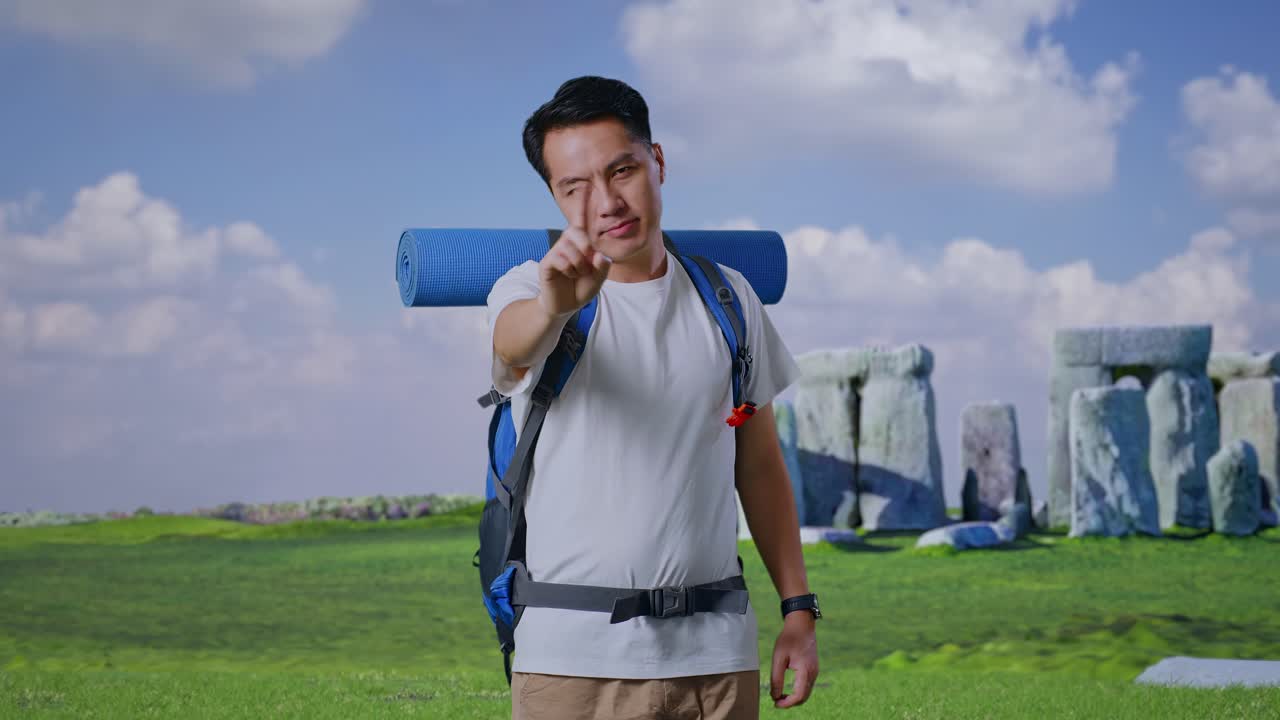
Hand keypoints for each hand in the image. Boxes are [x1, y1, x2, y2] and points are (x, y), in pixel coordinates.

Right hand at [537, 193, 611, 316]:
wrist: (566, 306)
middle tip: (588, 264)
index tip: (587, 185)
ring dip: (579, 264)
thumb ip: (603, 266)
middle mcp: (567, 243)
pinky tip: (567, 275)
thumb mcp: (599, 278)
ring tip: (577, 273)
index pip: (581, 221)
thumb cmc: (582, 287)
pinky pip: (560, 258)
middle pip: (577, 232)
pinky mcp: (547, 262)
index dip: (583, 204)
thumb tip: (599, 255)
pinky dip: (569, 268)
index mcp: (581, 243)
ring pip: (570, 247)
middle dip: (586, 248)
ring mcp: (556, 251)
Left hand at [770, 612, 817, 708]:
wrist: (801, 625)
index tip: (775, 703)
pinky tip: (788, 688)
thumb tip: (774, 695)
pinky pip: (807, 686)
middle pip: (803, 697)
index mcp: (805, 671)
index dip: (787, 703)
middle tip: (776, 701)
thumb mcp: (778, 658)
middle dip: (790, 702)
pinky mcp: (813, 669)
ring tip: (780, 696)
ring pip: (806, 693)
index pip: (798, 696)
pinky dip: (798, 691)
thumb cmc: (788, 639)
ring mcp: (815, 671)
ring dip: (794, 698)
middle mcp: (813, 673)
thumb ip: (776, 678)